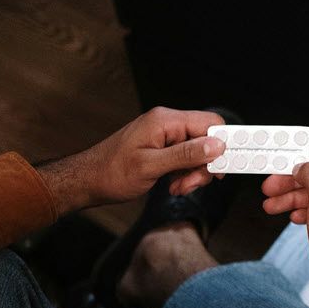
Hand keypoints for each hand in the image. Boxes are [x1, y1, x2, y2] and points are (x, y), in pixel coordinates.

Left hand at [38, 108, 225, 214]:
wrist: (87, 181)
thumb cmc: (111, 173)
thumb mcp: (151, 166)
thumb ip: (186, 154)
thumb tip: (216, 145)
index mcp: (166, 121)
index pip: (210, 124)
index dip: (221, 146)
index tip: (221, 169)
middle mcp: (167, 124)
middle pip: (206, 140)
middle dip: (204, 165)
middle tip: (190, 184)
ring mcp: (164, 135)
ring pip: (198, 152)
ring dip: (193, 173)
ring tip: (177, 187)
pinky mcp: (162, 147)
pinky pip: (185, 158)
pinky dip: (184, 174)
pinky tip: (172, 184)